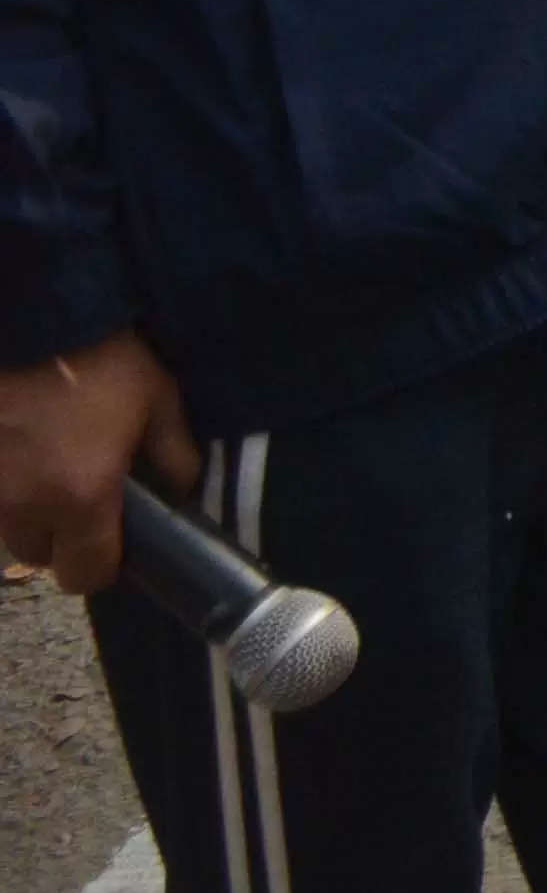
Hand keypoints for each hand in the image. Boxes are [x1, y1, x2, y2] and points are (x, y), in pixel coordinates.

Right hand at [0, 331, 195, 595]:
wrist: (34, 317)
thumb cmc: (101, 359)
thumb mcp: (158, 400)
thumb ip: (175, 456)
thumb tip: (183, 491)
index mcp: (80, 498)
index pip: (84, 575)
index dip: (103, 566)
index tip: (116, 542)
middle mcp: (23, 505)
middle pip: (40, 556)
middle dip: (63, 539)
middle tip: (85, 500)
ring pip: (9, 530)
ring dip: (31, 515)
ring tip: (53, 470)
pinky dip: (6, 488)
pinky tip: (26, 453)